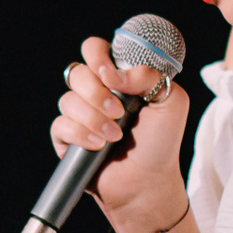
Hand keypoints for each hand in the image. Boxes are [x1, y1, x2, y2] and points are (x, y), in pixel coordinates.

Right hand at [50, 35, 189, 227]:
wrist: (148, 182)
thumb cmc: (161, 142)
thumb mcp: (172, 101)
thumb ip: (149, 75)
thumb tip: (112, 74)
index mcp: (117, 78)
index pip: (94, 49)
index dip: (97, 55)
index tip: (109, 74)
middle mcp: (94, 93)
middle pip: (77, 72)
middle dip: (97, 93)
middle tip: (119, 112)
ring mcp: (79, 115)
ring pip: (68, 101)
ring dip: (94, 119)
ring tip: (115, 137)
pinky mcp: (66, 138)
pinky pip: (61, 125)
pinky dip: (81, 135)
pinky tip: (99, 147)